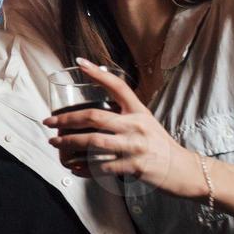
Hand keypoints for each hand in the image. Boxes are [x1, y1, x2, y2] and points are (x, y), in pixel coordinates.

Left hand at [43, 59, 205, 198]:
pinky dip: (84, 168)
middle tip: (49, 121)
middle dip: (67, 118)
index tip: (80, 62)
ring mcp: (135, 147)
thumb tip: (94, 110)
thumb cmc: (160, 145)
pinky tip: (72, 166)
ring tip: (55, 143)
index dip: (98, 73)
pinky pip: (101, 167)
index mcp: (139, 111)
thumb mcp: (146, 122)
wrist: (184, 170)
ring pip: (93, 142)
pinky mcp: (133, 167)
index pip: (118, 86)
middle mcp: (136, 126)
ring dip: (69, 143)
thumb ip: (124, 114)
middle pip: (94, 117)